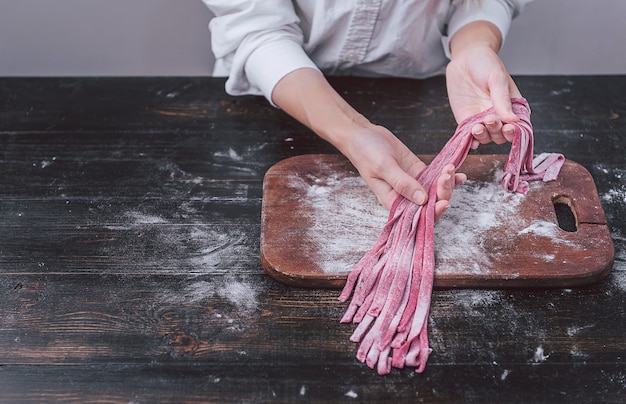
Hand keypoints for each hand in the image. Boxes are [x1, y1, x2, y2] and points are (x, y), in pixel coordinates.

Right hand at [342, 123, 465, 214]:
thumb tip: (422, 200)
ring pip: (435, 191)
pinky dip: (447, 176)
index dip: (432, 212)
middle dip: (442, 194)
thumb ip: (403, 183)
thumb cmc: (366, 153)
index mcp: (393, 201)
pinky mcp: (418, 171)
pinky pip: (435, 177)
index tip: (443, 202)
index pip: (416, 215)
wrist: (363, 135)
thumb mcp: (383, 167)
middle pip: (430, 205)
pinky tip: (458, 173)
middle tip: (446, 176)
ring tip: (450, 169)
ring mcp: (413, 183)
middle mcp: (405, 196)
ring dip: (446, 184)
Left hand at [446, 22, 522, 148]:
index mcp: (512, 106)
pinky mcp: (466, 120)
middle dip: (496, 131)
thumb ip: (503, 100)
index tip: (509, 128)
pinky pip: (469, 135)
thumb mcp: (497, 78)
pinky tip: (471, 141)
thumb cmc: (486, 64)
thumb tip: (514, 120)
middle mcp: (498, 116)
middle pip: (500, 135)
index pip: (517, 126)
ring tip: (477, 127)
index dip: (514, 132)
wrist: (465, 57)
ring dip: (483, 136)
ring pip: (486, 137)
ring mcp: (481, 119)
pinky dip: (470, 140)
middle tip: (490, 120)